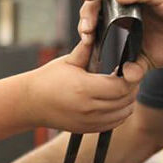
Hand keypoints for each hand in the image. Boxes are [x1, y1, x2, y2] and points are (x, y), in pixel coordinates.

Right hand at [23, 39, 140, 133]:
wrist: (31, 103)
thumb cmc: (48, 79)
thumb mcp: (68, 61)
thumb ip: (87, 49)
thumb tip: (99, 33)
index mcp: (84, 88)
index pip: (121, 86)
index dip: (129, 77)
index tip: (127, 68)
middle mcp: (88, 107)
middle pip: (125, 100)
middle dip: (131, 88)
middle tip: (128, 76)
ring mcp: (88, 121)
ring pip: (123, 113)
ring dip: (127, 101)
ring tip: (122, 88)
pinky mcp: (88, 129)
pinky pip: (114, 123)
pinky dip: (120, 112)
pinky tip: (115, 101)